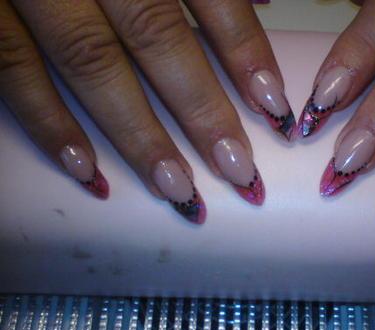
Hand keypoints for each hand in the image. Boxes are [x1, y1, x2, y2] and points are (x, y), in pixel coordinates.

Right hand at [0, 0, 294, 223]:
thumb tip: (261, 5)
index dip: (245, 53)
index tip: (275, 109)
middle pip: (157, 39)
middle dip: (202, 112)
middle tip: (239, 172)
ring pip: (92, 64)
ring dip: (139, 136)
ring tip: (179, 191)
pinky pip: (15, 69)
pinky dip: (50, 126)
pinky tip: (89, 174)